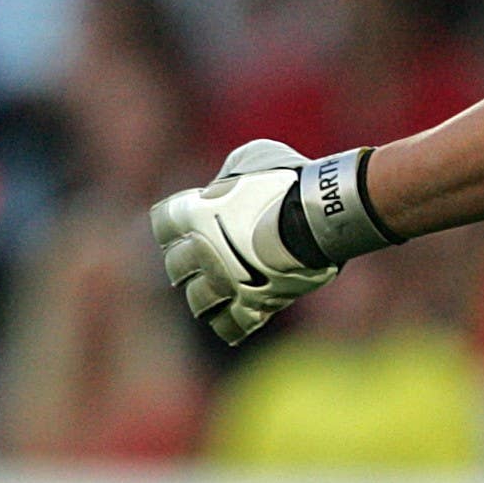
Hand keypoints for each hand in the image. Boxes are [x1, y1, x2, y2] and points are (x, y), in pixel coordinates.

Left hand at [150, 140, 338, 344]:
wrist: (320, 215)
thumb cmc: (288, 179)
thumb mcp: (253, 156)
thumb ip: (229, 174)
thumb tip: (222, 188)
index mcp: (195, 214)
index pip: (162, 224)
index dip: (174, 223)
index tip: (188, 219)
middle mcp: (203, 252)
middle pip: (175, 266)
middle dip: (186, 261)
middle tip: (204, 256)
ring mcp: (227, 282)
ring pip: (198, 300)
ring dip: (204, 294)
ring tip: (219, 287)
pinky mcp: (254, 304)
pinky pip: (231, 326)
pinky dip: (230, 324)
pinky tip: (235, 317)